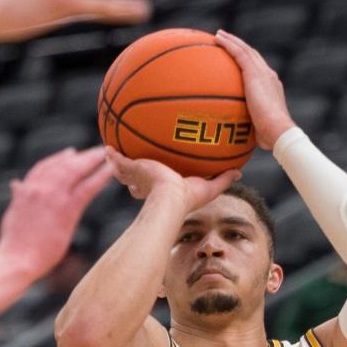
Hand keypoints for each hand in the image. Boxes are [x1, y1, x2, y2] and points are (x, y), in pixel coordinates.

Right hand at [0, 146, 112, 278]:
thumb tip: (15, 184)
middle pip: (62, 164)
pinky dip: (101, 176)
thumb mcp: (12, 214)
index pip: (43, 167)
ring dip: (91, 160)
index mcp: (26, 190)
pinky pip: (88, 187)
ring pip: (75, 170)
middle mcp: (39, 188)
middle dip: (80, 156)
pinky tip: (111, 170)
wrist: (16, 260)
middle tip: (94, 152)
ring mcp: (54, 197)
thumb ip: (18, 197)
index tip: (69, 154)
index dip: (58, 159)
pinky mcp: (67, 209)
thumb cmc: (13, 244)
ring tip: (105, 155)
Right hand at [106, 146, 239, 210]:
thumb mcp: (208, 188)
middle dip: (134, 170)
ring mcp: (136, 177)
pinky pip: (118, 160)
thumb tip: (239, 172)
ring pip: (124, 169)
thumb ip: (223, 179)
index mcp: (162, 189)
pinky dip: (112, 155)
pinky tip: (107, 148)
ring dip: (119, 162)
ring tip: (114, 151)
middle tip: (134, 161)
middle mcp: (146, 185)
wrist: (169, 198)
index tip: (156, 172)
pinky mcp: (130, 169)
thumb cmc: (186, 198)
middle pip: (137, 177)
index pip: (156, 184)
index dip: (154, 180)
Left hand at [214, 30, 296, 150]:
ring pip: (245, 50)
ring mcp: (263, 73)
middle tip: (226, 40)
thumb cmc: (269, 137)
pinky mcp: (255, 73)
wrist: (278, 130)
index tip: (237, 59)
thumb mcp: (257, 129)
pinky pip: (239, 53)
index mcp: (271, 87)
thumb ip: (248, 128)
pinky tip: (217, 39)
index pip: (258, 70)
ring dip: (232, 41)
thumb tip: (235, 140)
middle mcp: (269, 76)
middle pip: (253, 56)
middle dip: (240, 47)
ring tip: (219, 35)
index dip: (248, 63)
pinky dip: (229, 44)